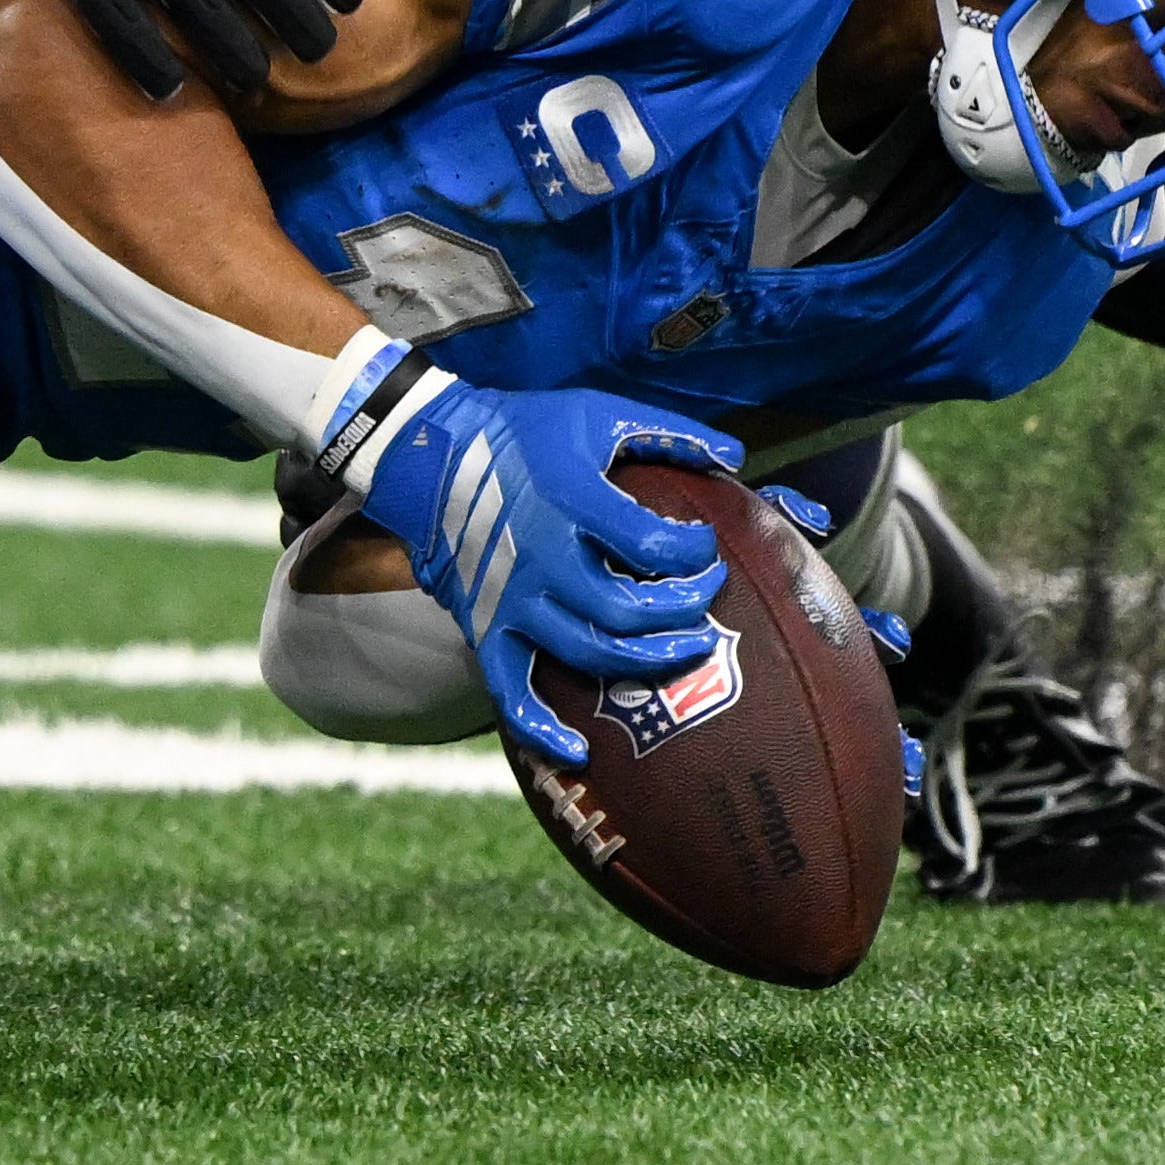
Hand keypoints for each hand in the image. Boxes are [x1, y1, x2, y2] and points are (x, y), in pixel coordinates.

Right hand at [345, 378, 739, 766]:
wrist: (430, 453)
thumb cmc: (524, 431)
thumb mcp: (598, 414)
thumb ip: (668, 435)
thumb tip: (734, 458)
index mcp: (574, 503)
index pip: (657, 547)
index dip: (695, 552)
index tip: (705, 545)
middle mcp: (544, 560)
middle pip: (630, 612)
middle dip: (686, 610)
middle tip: (708, 597)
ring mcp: (513, 601)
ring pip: (591, 653)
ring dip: (648, 660)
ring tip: (689, 648)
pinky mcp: (486, 628)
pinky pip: (511, 692)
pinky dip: (541, 730)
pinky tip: (579, 751)